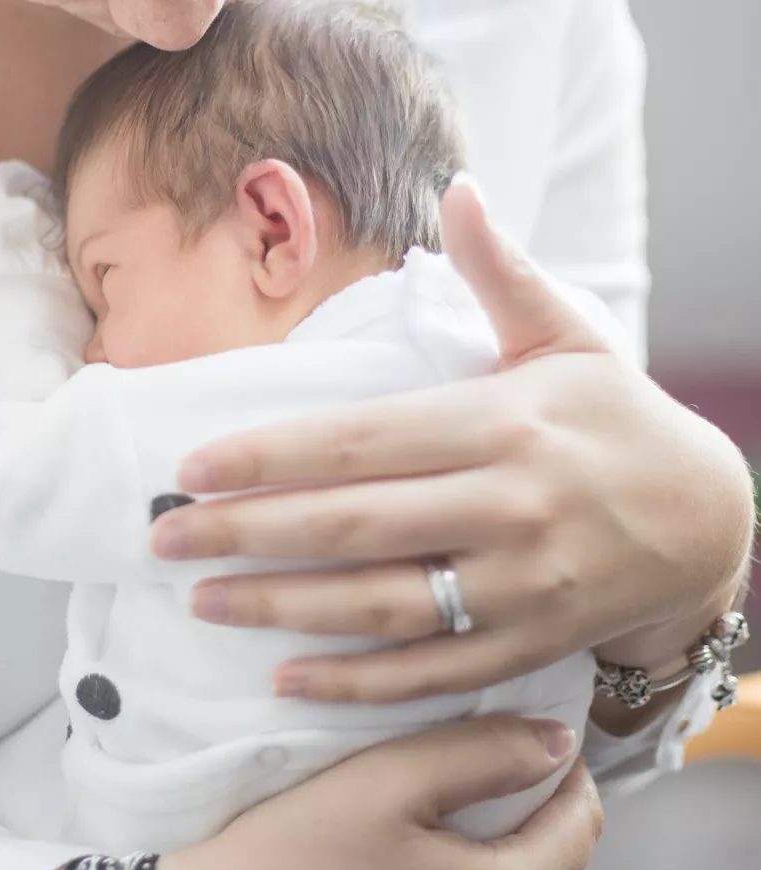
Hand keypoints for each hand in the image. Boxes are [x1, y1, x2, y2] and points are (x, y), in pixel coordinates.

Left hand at [152, 179, 753, 707]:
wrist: (707, 521)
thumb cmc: (617, 418)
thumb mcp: (569, 335)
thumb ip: (502, 270)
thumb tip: (459, 185)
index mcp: (502, 423)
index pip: (363, 441)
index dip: (272, 456)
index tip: (193, 466)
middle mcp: (508, 507)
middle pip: (356, 525)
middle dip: (248, 533)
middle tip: (164, 538)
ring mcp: (520, 586)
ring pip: (383, 605)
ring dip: (284, 608)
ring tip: (203, 602)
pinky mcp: (528, 645)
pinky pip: (432, 672)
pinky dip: (358, 683)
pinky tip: (286, 680)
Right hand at [156, 716, 599, 869]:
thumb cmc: (297, 854)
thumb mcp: (389, 777)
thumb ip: (482, 751)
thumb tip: (557, 742)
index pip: (583, 821)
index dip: (564, 765)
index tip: (528, 728)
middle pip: (559, 868)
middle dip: (540, 809)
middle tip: (491, 759)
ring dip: (507, 854)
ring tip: (455, 806)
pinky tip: (420, 866)